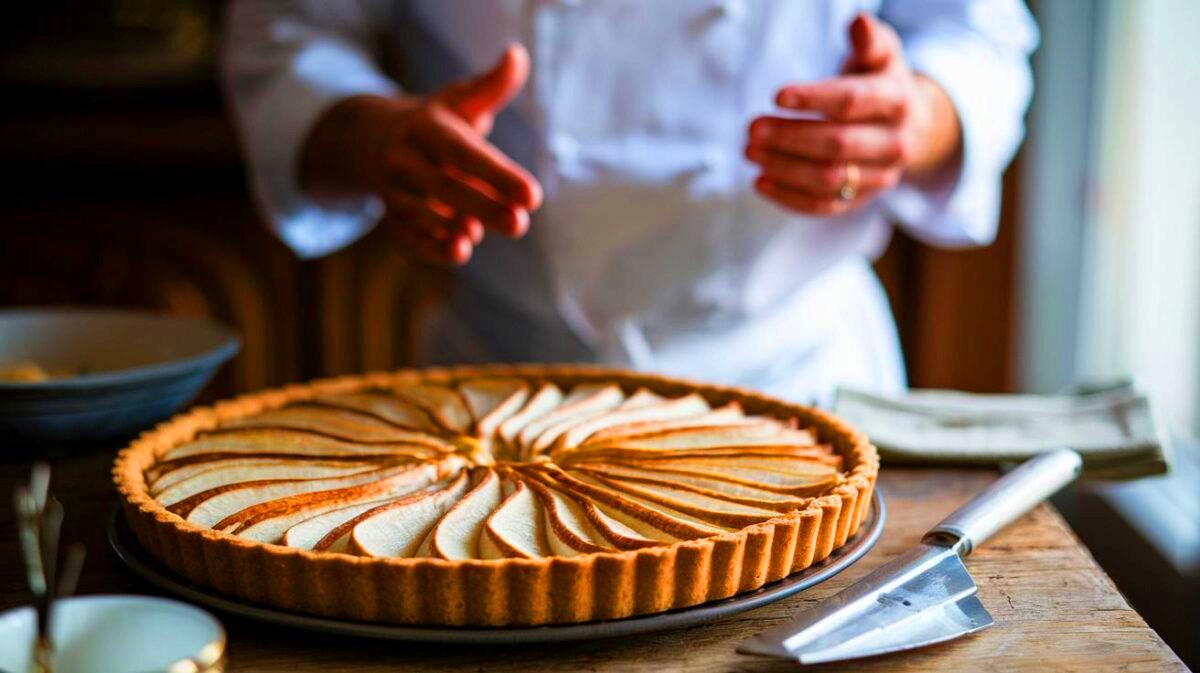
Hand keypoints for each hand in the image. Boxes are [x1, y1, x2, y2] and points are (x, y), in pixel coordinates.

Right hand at [301, 44, 541, 264]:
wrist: (373, 139)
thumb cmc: (435, 122)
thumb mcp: (461, 99)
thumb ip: (492, 85)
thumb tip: (517, 56)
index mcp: (427, 128)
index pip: (465, 154)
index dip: (498, 174)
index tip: (533, 195)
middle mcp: (406, 159)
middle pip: (445, 186)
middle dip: (483, 206)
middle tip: (520, 225)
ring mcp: (395, 190)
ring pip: (420, 212)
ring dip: (447, 228)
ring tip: (477, 238)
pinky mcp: (391, 216)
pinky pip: (405, 235)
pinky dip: (427, 246)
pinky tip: (456, 253)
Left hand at [746, 14, 960, 214]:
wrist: (911, 127)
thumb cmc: (880, 83)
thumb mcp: (881, 56)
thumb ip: (869, 41)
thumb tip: (859, 22)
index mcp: (897, 101)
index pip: (852, 102)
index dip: (814, 98)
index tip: (776, 95)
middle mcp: (894, 143)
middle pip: (837, 144)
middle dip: (790, 138)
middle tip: (752, 129)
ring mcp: (880, 177)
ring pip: (829, 180)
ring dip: (784, 168)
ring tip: (750, 152)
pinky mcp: (862, 200)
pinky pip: (825, 207)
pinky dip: (790, 198)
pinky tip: (760, 182)